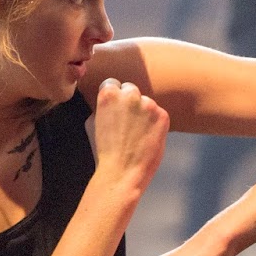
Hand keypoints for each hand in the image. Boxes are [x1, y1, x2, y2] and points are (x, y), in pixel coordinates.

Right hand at [91, 79, 168, 196]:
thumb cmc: (104, 150)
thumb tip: (110, 99)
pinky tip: (147, 137)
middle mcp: (130, 95)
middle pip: (131, 90)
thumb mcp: (93, 122)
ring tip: (137, 133)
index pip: (113, 84)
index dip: (114, 98)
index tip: (116, 109)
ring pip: (146, 102)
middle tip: (127, 122)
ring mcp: (148, 104)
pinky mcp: (163, 115)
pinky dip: (155, 123)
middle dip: (129, 102)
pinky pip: (158, 114)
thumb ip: (102, 106)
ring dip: (143, 113)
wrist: (122, 171)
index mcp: (109, 93)